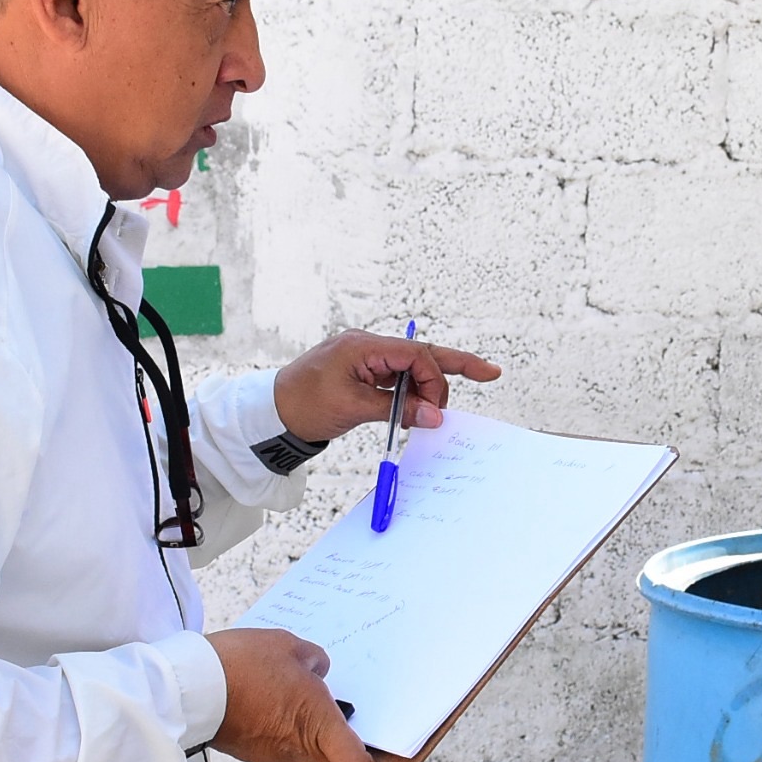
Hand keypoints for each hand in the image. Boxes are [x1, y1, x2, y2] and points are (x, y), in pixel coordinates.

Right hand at [205, 628, 397, 761]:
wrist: (186, 686)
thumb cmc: (240, 665)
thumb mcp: (288, 647)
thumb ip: (314, 660)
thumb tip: (319, 671)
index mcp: (317, 727)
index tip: (401, 756)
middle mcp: (298, 749)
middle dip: (361, 757)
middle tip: (370, 731)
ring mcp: (272, 752)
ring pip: (312, 755)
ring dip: (322, 735)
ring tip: (320, 699)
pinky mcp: (251, 747)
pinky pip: (283, 742)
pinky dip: (291, 726)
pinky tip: (284, 697)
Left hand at [272, 330, 501, 444]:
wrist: (271, 413)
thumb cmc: (304, 405)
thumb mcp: (353, 409)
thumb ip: (397, 410)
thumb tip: (435, 416)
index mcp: (363, 346)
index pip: (414, 355)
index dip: (433, 380)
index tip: (436, 409)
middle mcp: (367, 346)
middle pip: (421, 353)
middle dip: (456, 364)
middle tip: (489, 373)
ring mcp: (365, 358)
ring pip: (412, 366)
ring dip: (430, 385)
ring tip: (444, 408)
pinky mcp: (362, 372)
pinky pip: (397, 377)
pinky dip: (412, 391)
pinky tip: (424, 406)